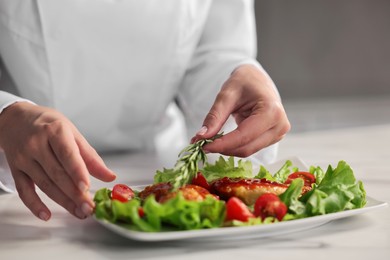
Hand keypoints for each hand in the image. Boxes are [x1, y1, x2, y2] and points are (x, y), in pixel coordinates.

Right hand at [0, 102, 115, 219]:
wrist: (16, 119)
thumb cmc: (48, 124)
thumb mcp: (72, 132)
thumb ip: (90, 156)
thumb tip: (109, 176)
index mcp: (55, 131)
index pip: (67, 154)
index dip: (77, 172)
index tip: (86, 187)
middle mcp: (37, 144)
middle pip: (57, 173)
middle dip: (74, 194)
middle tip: (89, 207)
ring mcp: (24, 157)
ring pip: (44, 184)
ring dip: (63, 201)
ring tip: (79, 212)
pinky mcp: (16, 169)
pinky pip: (24, 190)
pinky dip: (35, 205)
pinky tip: (47, 215)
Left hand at [191, 64, 289, 156]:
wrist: (257, 80)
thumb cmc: (244, 82)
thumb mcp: (226, 95)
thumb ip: (215, 116)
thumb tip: (201, 137)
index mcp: (272, 111)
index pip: (244, 136)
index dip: (222, 144)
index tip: (203, 146)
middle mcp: (279, 125)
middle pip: (246, 147)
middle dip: (223, 148)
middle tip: (201, 144)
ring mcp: (278, 133)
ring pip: (248, 150)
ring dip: (227, 149)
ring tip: (210, 141)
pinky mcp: (272, 138)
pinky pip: (250, 148)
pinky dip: (233, 146)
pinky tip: (222, 140)